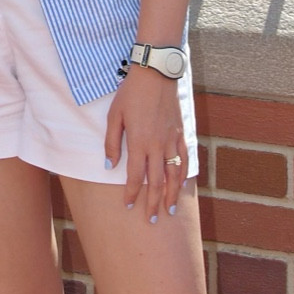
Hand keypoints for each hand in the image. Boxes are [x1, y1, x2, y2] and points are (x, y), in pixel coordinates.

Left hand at [104, 65, 188, 223]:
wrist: (156, 73)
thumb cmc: (131, 93)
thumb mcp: (114, 115)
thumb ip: (111, 142)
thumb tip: (109, 166)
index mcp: (139, 141)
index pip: (135, 176)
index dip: (132, 193)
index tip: (129, 205)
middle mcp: (157, 145)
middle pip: (156, 181)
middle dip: (152, 202)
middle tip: (150, 219)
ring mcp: (171, 140)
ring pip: (173, 174)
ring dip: (171, 194)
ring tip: (168, 210)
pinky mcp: (181, 133)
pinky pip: (185, 158)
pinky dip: (184, 174)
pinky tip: (182, 185)